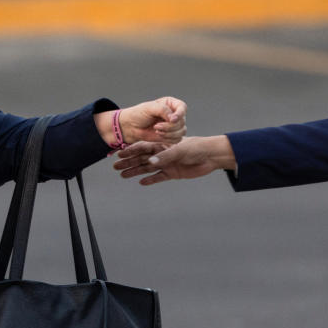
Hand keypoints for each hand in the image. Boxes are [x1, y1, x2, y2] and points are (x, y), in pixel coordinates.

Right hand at [113, 135, 235, 184]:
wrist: (211, 156)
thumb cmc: (196, 147)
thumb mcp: (179, 150)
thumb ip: (164, 157)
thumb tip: (150, 163)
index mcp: (162, 144)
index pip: (143, 147)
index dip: (131, 151)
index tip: (120, 155)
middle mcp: (162, 154)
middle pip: (142, 158)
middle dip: (128, 162)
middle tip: (115, 167)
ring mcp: (166, 164)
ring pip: (147, 168)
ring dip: (135, 171)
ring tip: (123, 175)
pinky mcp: (172, 173)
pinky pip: (158, 177)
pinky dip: (150, 179)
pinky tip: (141, 182)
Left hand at [118, 97, 186, 144]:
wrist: (131, 127)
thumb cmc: (139, 114)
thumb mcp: (149, 108)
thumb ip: (162, 110)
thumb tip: (174, 118)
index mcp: (171, 104)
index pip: (183, 107)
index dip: (180, 114)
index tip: (172, 119)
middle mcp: (174, 114)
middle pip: (182, 122)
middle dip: (169, 126)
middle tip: (156, 126)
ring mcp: (174, 125)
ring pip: (181, 131)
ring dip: (169, 133)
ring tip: (156, 130)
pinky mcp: (171, 135)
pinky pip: (177, 139)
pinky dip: (169, 139)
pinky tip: (159, 135)